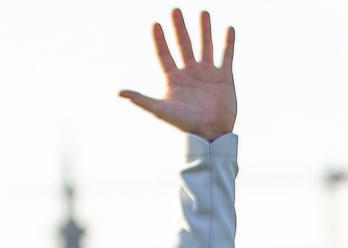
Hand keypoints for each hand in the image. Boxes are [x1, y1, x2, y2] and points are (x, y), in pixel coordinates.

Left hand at [119, 9, 236, 139]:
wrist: (211, 135)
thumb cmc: (185, 125)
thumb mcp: (161, 110)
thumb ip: (141, 99)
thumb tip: (119, 93)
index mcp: (175, 79)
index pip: (164, 54)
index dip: (160, 40)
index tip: (155, 24)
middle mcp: (190, 73)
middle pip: (184, 45)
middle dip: (180, 28)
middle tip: (175, 9)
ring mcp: (208, 75)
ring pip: (206, 46)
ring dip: (204, 30)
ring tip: (203, 12)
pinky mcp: (224, 78)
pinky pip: (227, 56)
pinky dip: (228, 43)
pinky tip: (228, 28)